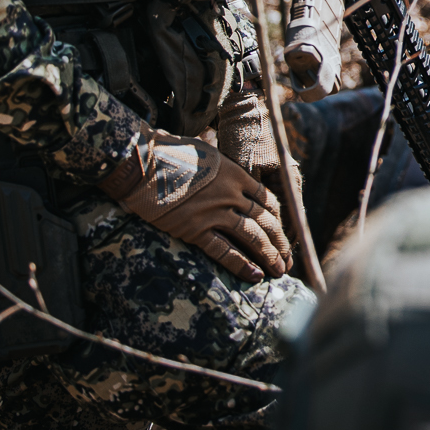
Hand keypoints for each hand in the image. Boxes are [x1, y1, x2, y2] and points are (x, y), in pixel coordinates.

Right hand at [100, 131, 292, 281]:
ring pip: (251, 237)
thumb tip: (233, 178)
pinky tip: (255, 275)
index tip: (282, 232)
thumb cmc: (170, 153)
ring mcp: (213, 213)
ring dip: (268, 255)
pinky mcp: (194, 230)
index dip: (278, 219)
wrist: (141, 164)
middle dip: (279, 242)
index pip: (268, 199)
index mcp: (236, 174)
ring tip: (279, 270)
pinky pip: (224, 251)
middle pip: (265, 221)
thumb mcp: (208, 154)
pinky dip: (241, 265)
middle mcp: (230, 194)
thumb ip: (225, 169)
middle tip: (288, 258)